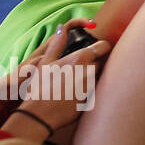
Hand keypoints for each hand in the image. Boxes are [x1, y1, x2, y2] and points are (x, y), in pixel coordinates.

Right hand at [13, 22, 111, 136]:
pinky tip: (77, 94)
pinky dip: (91, 90)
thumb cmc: (39, 88)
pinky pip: (97, 91)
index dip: (102, 47)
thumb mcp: (45, 63)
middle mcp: (91, 71)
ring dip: (94, 77)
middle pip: (104, 62)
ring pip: (101, 77)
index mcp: (80, 58)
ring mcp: (94, 86)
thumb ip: (56, 44)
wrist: (39, 116)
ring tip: (77, 83)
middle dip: (98, 63)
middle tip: (84, 68)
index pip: (104, 46)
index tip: (98, 49)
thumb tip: (60, 28)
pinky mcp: (94, 100)